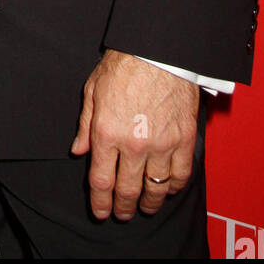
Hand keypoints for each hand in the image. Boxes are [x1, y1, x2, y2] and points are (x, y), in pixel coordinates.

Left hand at [70, 49, 198, 219]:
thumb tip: (79, 151)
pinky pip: (180, 175)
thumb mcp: (93, 90)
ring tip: (145, 206)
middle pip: (128, 191)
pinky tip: (166, 188)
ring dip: (149, 203)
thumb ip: (85, 125)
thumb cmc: (124, 65)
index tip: (101, 211)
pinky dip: (173, 187)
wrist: (159, 51)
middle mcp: (134, 144)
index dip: (100, 202)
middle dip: (123, 207)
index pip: (101, 181)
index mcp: (107, 132)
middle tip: (122, 213)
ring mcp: (161, 144)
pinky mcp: (184, 140)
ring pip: (155, 189)